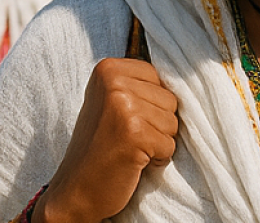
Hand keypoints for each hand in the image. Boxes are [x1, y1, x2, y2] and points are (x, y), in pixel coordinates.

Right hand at [35, 58, 177, 222]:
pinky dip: (157, 159)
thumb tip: (183, 81)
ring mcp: (123, 106)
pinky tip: (133, 161)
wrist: (76, 189)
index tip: (125, 120)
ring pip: (173, 122)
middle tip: (127, 138)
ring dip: (157, 142)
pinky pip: (169, 145)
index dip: (151, 105)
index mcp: (107, 69)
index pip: (158, 78)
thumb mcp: (110, 102)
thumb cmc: (99, 147)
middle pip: (170, 100)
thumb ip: (137, 86)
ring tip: (129, 148)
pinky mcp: (134, 133)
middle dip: (157, 125)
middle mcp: (114, 81)